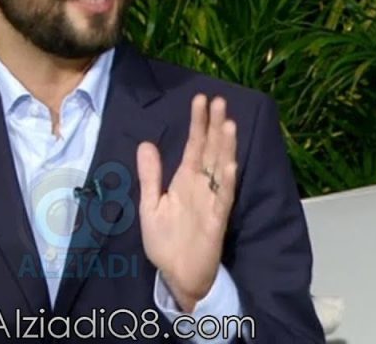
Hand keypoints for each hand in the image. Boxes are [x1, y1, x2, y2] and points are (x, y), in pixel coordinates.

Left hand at [136, 94, 238, 311]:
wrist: (176, 276)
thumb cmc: (165, 242)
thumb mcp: (150, 205)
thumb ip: (150, 175)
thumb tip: (146, 143)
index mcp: (185, 181)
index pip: (194, 146)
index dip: (198, 123)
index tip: (202, 99)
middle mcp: (201, 187)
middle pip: (211, 151)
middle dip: (215, 127)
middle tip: (220, 101)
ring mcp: (211, 203)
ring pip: (220, 169)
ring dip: (225, 147)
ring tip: (229, 124)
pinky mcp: (216, 222)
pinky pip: (222, 199)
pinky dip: (226, 182)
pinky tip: (229, 164)